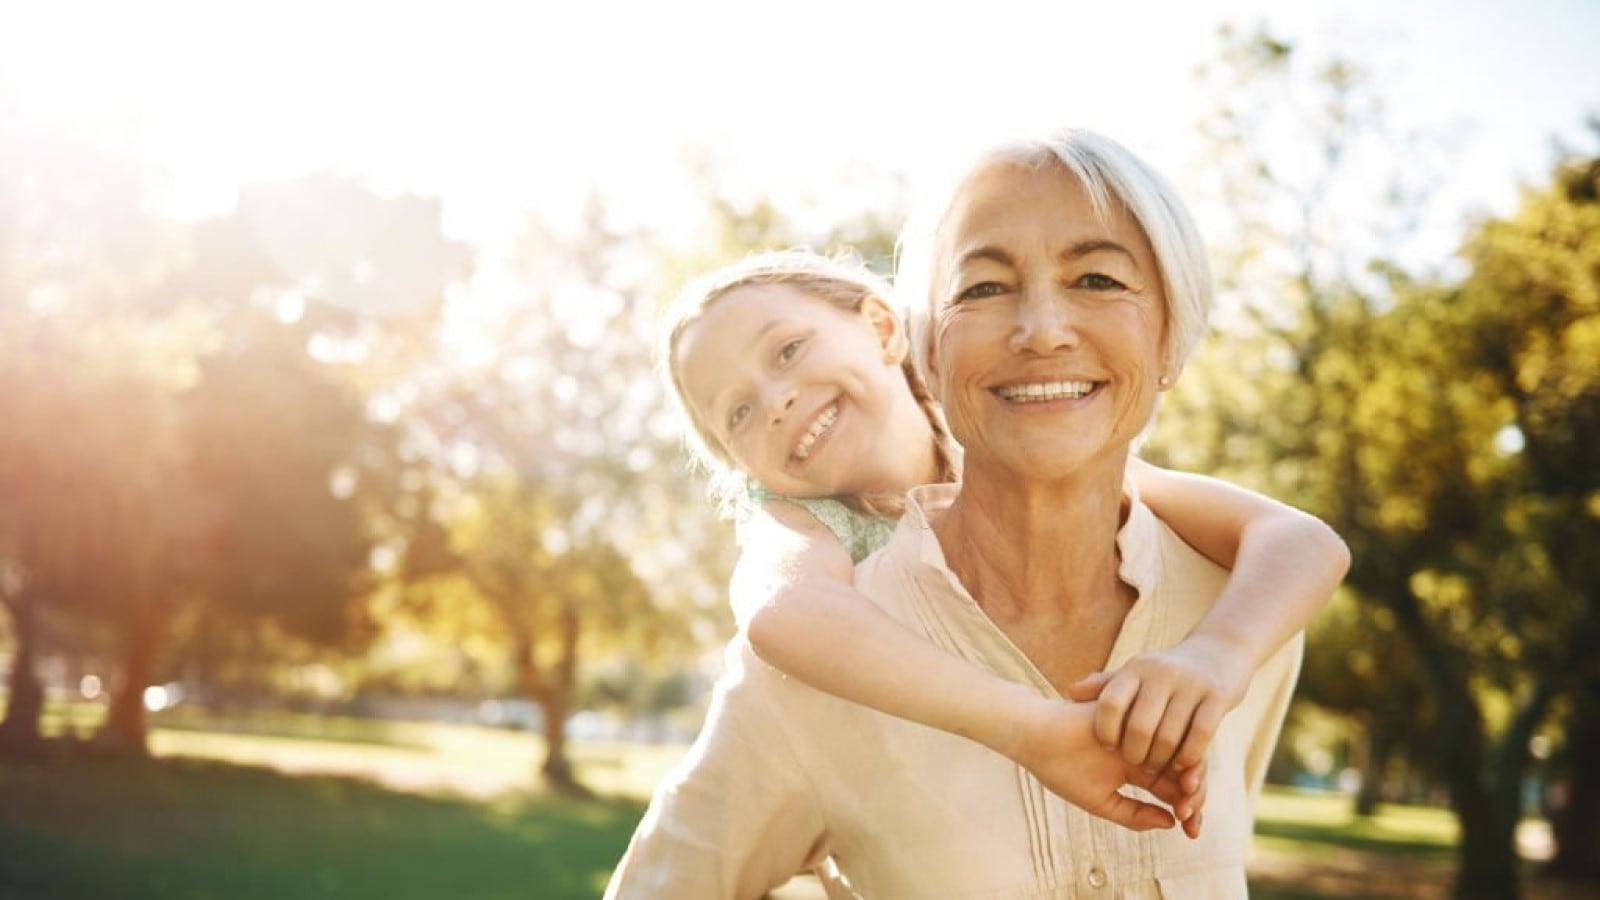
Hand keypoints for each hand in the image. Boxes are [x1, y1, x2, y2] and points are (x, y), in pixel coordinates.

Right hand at [1007, 698, 1206, 834]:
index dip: (1186, 809)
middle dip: (1193, 795)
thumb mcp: (1100, 800)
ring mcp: (1143, 730)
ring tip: (1190, 796)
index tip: (1193, 831)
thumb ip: (1134, 814)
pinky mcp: (1139, 714)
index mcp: (1137, 769)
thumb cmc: (1062, 769)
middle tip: (1194, 816)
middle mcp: (1145, 748)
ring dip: (1189, 775)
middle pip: (1180, 771)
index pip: (1170, 789)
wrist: (1036, 735)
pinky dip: (1177, 753)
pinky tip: (1182, 774)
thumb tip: (1172, 823)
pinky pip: (1167, 732)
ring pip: (1178, 752)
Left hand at [1066, 634, 1252, 775]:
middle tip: (1138, 766)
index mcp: (1135, 669)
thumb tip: (1069, 693)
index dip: (1105, 731)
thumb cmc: (1166, 672)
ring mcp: (1191, 684)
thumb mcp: (1135, 673)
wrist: (1219, 652)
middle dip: (1136, 754)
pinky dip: (1189, 757)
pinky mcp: (1217, 697)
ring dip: (1162, 761)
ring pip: (1170, 736)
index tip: (1107, 746)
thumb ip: (1104, 686)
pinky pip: (1200, 736)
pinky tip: (1183, 765)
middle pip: (1140, 727)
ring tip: (1158, 769)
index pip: (1110, 704)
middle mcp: (1161, 674)